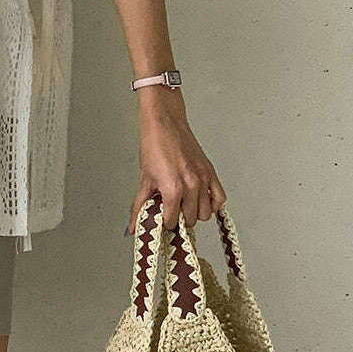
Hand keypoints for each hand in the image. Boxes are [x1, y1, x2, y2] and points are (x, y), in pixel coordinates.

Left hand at [126, 89, 225, 233]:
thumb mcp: (144, 180)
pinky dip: (212, 204)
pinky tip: (199, 200)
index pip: (172, 222)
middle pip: (191, 220)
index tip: (160, 219)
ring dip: (195, 213)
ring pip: (206, 214)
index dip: (164, 223)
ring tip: (183, 204)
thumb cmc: (154, 147)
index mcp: (173, 189)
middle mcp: (191, 186)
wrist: (164, 124)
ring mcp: (203, 179)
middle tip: (171, 210)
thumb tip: (133, 227)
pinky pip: (220, 199)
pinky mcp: (210, 172)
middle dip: (179, 219)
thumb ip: (139, 207)